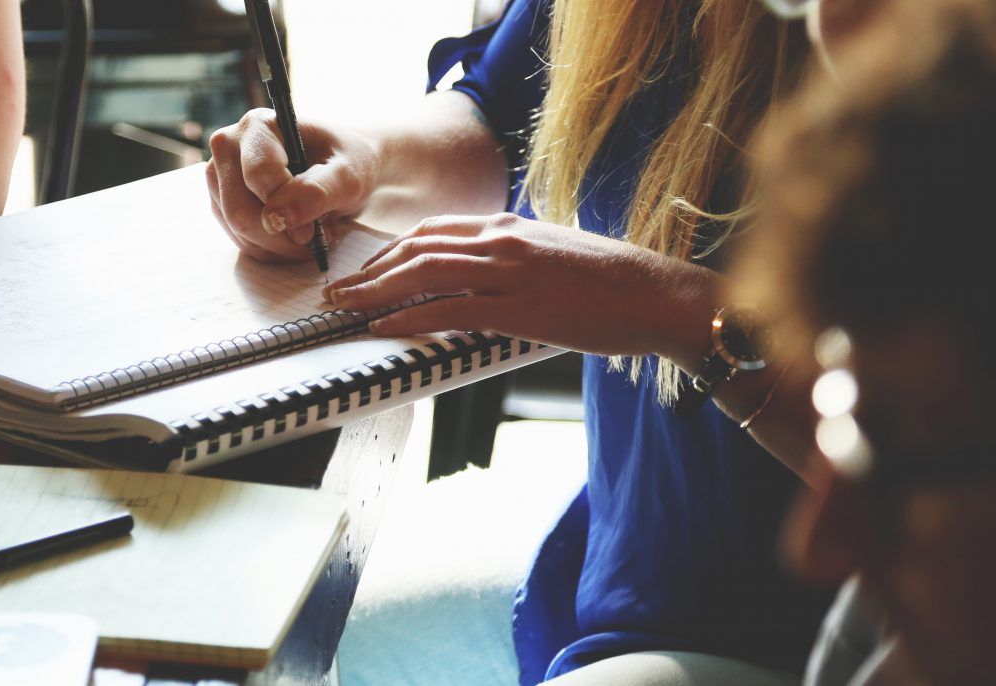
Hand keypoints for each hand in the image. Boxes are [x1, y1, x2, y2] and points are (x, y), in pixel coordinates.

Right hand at [205, 109, 380, 261]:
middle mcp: (230, 146)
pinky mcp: (223, 203)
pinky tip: (295, 237)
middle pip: (239, 210)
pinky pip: (240, 240)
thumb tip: (276, 218)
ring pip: (238, 230)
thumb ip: (316, 192)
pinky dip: (272, 249)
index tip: (314, 229)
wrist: (343, 168)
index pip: (258, 176)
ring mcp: (221, 176)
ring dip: (279, 245)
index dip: (286, 208)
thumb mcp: (347, 175)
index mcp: (259, 126)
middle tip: (315, 238)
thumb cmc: (348, 162)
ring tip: (311, 234)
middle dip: (280, 236)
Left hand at [322, 213, 717, 359]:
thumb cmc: (612, 282)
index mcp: (509, 226)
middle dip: (370, 270)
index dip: (392, 251)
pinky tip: (384, 327)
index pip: (434, 231)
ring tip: (346, 308)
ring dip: (376, 292)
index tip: (367, 269)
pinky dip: (409, 318)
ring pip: (424, 273)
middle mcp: (503, 240)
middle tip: (338, 290)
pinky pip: (450, 309)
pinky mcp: (519, 307)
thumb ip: (515, 259)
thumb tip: (485, 278)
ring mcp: (509, 271)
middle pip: (417, 248)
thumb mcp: (554, 255)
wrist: (656, 293)